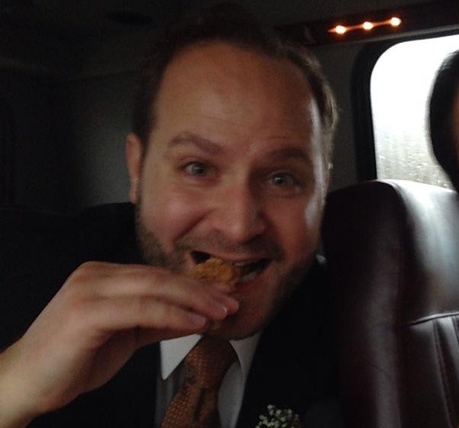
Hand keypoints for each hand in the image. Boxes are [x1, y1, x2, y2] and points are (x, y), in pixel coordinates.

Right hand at [0, 261, 238, 425]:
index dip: (195, 287)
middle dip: (201, 291)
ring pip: (154, 287)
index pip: (158, 275)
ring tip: (221, 313)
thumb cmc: (72, 361)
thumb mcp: (126, 336)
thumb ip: (159, 322)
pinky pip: (141, 308)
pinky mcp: (86, 312)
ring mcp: (88, 290)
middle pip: (160, 277)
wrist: (26, 384)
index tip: (224, 298)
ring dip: (194, 301)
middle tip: (231, 303)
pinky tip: (196, 322)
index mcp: (102, 276)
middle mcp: (94, 275)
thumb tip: (198, 316)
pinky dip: (173, 314)